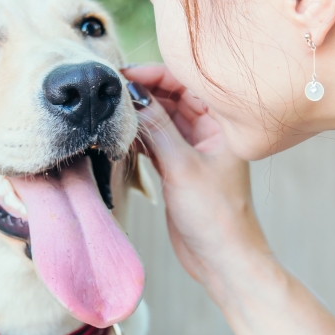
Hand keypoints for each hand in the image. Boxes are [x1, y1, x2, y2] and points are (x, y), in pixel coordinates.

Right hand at [124, 65, 272, 296]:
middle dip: (144, 92)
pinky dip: (139, 136)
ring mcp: (193, 151)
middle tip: (112, 91)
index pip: (188, 84)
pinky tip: (121, 134)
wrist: (222, 260)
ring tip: (111, 111)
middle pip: (173, 98)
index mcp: (223, 124)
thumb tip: (133, 97)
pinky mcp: (178, 169)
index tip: (125, 75)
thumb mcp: (183, 167)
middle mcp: (210, 132)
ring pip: (162, 120)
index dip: (157, 75)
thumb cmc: (215, 215)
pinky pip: (156, 142)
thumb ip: (157, 129)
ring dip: (140, 115)